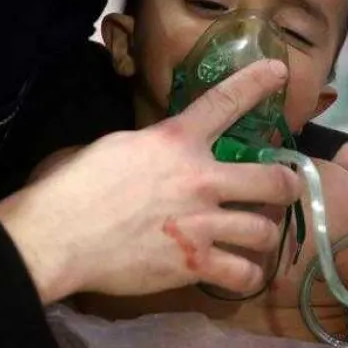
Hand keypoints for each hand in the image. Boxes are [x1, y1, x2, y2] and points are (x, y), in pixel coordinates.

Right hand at [0, 60, 301, 303]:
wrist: (60, 234)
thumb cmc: (73, 185)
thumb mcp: (115, 146)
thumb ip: (148, 147)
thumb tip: (153, 153)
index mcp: (176, 140)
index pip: (225, 102)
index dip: (256, 83)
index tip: (279, 71)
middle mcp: (200, 177)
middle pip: (271, 179)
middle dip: (287, 184)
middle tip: (286, 187)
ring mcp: (202, 223)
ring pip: (264, 230)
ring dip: (265, 234)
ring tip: (259, 237)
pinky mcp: (195, 263)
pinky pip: (243, 274)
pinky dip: (247, 275)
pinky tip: (242, 273)